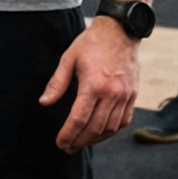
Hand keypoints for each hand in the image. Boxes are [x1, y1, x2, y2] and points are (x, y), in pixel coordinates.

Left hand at [39, 17, 138, 151]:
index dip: (69, 134)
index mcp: (93, 84)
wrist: (120, 31)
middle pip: (95, 128)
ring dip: (95, 139)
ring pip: (110, 128)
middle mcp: (112, 94)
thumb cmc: (91, 43)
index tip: (60, 143)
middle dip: (79, 141)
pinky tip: (100, 134)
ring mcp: (125, 96)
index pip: (79, 118)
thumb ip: (57, 83)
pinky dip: (111, 131)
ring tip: (81, 142)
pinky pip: (123, 121)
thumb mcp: (68, 58)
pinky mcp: (133, 96)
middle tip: (67, 147)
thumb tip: (44, 102)